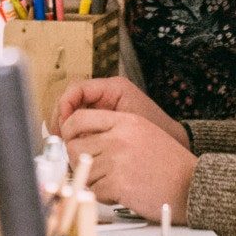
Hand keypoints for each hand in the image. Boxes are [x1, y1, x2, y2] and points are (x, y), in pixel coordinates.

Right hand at [56, 75, 187, 146]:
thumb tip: (70, 131)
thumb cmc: (158, 135)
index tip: (64, 126)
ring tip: (65, 144)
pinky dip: (76, 134)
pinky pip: (83, 123)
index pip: (77, 88)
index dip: (65, 106)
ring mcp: (105, 106)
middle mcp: (107, 93)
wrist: (176, 145)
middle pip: (71, 99)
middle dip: (62, 117)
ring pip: (74, 112)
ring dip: (67, 127)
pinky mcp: (104, 120)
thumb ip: (97, 127)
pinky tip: (75, 147)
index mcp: (114, 87)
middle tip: (60, 137)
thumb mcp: (125, 128)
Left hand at [60, 103, 197, 223]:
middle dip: (77, 160)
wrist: (191, 185)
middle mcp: (118, 137)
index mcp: (124, 121)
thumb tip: (80, 138)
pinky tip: (122, 192)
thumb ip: (113, 131)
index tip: (69, 140)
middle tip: (92, 168)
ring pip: (83, 171)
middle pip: (74, 146)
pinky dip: (104, 195)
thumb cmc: (169, 163)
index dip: (68, 131)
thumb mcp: (142, 132)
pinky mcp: (118, 183)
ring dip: (95, 180)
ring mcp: (117, 160)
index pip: (79, 118)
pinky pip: (94, 190)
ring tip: (116, 181)